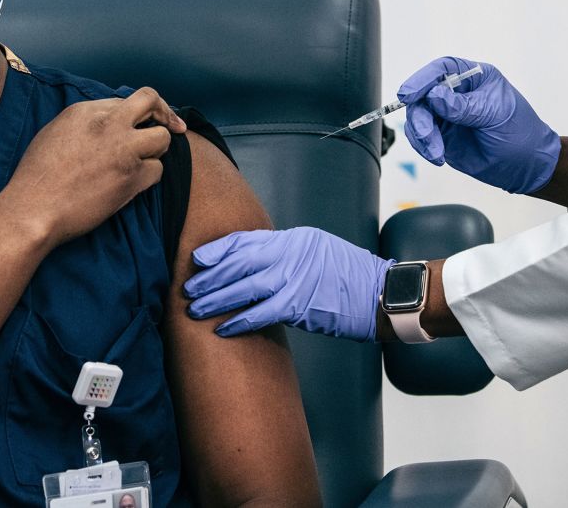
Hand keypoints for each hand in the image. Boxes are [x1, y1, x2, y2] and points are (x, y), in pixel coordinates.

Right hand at [2, 87, 185, 245]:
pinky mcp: (131, 177)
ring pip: (162, 138)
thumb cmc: (38, 177)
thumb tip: (110, 120)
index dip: (138, 113)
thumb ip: (87, 121)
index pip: (127, 100)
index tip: (146, 121)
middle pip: (152, 101)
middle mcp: (109, 124)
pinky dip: (148, 178)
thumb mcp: (56, 132)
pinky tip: (132, 185)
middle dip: (165, 114)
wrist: (34, 208)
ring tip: (140, 163)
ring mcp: (123, 149)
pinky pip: (157, 171)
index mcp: (87, 110)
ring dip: (156, 151)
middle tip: (174, 126)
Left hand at [184, 227, 394, 341]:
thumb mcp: (318, 250)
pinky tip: (223, 328)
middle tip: (189, 288)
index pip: (247, 240)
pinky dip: (239, 321)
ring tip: (196, 310)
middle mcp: (291, 253)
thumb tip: (256, 265)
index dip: (218, 251)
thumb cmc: (350, 276)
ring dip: (217, 300)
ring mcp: (295, 278)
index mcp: (294, 239)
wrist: (379, 294)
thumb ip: (287, 254)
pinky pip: (260, 312)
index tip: (198, 260)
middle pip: (239, 262)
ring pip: (244, 287)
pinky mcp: (299, 304)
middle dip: (210, 276)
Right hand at [397, 56, 560, 194]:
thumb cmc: (519, 132)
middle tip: (426, 135)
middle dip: (420, 116)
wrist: (526, 165)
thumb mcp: (494, 114)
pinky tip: (437, 157)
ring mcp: (447, 115)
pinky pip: (421, 137)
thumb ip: (463, 106)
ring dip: (422, 135)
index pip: (442, 69)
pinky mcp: (442, 136)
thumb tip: (433, 96)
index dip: (422, 79)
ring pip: (418, 117)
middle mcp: (456, 93)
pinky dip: (423, 147)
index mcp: (473, 77)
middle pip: (423, 95)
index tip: (408, 93)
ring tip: (436, 152)